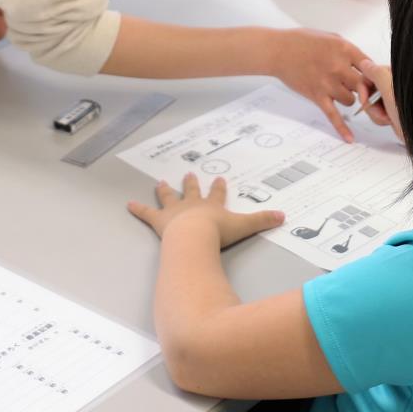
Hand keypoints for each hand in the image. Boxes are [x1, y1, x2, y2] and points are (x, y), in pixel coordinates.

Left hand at [128, 173, 283, 245]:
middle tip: (188, 174)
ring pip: (169, 198)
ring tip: (160, 183)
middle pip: (191, 191)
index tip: (218, 179)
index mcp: (212, 206)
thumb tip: (284, 216)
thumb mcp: (245, 226)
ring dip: (165, 191)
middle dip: (191, 184)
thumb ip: (263, 221)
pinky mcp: (160, 222)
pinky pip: (147, 214)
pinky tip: (128, 205)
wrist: (194, 237)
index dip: (218, 187)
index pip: (217, 194)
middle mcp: (193, 205)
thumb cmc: (218, 233)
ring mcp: (175, 212)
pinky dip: (138, 209)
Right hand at [269, 29, 373, 142]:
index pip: (370, 66)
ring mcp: (328, 83)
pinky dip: (342, 128)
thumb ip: (349, 51)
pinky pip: (333, 115)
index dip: (373, 73)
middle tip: (358, 88)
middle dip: (362, 88)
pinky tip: (349, 138)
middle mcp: (338, 67)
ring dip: (348, 98)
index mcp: (344, 49)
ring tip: (337, 90)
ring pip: (351, 100)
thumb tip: (364, 65)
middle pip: (363, 86)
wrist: (279, 51)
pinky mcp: (317, 96)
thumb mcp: (331, 38)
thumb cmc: (303, 42)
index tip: (373, 78)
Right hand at [352, 60, 394, 130]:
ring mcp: (394, 97)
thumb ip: (377, 74)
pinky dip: (381, 118)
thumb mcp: (390, 92)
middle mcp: (395, 84)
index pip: (371, 74)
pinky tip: (390, 121)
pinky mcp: (394, 109)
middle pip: (371, 89)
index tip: (365, 99)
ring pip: (373, 102)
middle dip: (372, 104)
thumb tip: (366, 63)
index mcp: (396, 75)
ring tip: (388, 118)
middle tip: (381, 111)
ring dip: (376, 113)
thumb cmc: (412, 115)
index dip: (364, 87)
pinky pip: (379, 110)